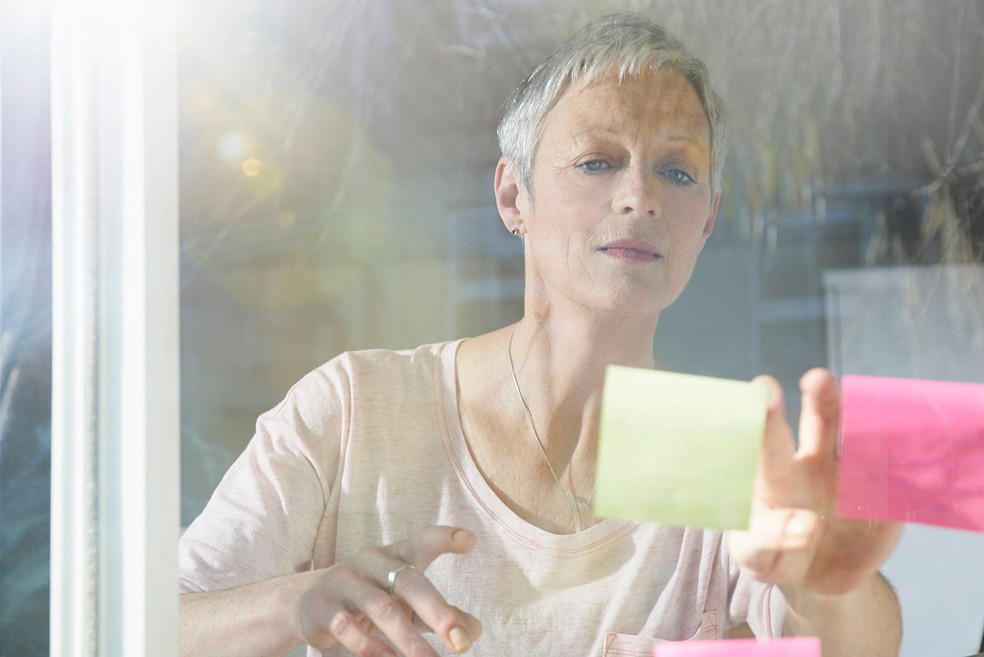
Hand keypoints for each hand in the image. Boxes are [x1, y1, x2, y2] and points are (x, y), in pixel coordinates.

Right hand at [291, 525, 481, 656]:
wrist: (310, 603)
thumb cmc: (372, 598)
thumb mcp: (406, 602)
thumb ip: (439, 613)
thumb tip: (473, 631)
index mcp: (396, 555)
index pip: (422, 541)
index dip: (445, 538)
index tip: (471, 541)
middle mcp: (372, 562)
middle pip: (408, 582)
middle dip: (437, 611)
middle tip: (461, 641)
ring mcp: (346, 582)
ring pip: (381, 608)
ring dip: (408, 639)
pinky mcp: (323, 607)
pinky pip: (348, 628)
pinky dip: (372, 649)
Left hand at [729, 369, 902, 595]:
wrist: (816, 577)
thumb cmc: (774, 555)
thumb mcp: (758, 556)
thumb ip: (771, 538)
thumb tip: (809, 526)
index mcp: (774, 472)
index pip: (767, 439)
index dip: (766, 415)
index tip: (763, 387)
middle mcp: (814, 462)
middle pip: (819, 422)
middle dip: (821, 399)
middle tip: (818, 378)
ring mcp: (853, 476)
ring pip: (863, 440)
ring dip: (868, 422)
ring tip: (875, 409)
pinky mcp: (885, 497)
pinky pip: (897, 476)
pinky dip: (904, 461)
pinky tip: (908, 445)